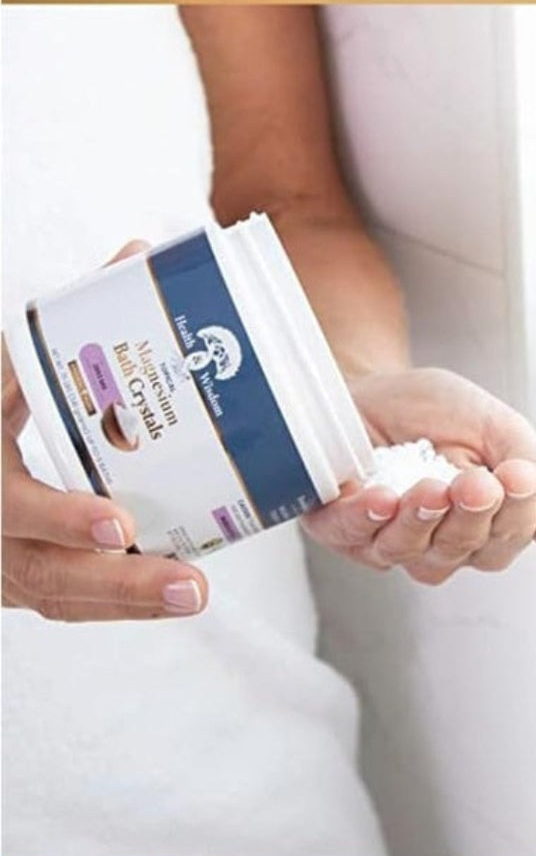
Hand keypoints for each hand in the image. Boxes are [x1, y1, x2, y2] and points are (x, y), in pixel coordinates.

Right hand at [2, 241, 209, 621]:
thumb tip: (140, 252)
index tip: (122, 523)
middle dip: (117, 581)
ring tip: (197, 594)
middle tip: (193, 584)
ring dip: (128, 601)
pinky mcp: (17, 578)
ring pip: (56, 594)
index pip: (8, 497)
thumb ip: (64, 317)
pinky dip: (116, 603)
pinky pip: (65, 601)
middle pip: (39, 567)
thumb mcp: (8, 362)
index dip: (59, 515)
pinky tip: (173, 597)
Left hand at [300, 368, 535, 583]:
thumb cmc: (433, 409)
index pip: (511, 538)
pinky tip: (383, 498)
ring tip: (433, 488)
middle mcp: (441, 542)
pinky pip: (355, 537)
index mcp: (486, 522)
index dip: (521, 513)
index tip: (521, 476)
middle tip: (479, 481)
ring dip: (426, 522)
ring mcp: (390, 542)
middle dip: (475, 517)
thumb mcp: (497, 428)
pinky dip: (369, 520)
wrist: (370, 382)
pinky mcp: (339, 529)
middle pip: (469, 553)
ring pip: (417, 555)